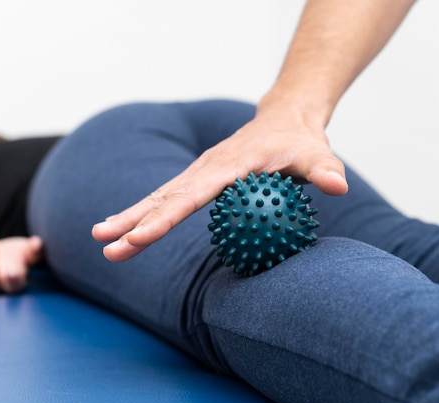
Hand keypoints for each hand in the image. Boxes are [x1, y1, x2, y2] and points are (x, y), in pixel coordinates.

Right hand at [92, 96, 347, 261]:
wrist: (284, 118)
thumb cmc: (300, 141)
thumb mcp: (317, 153)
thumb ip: (324, 169)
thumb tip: (337, 187)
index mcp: (228, 165)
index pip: (193, 195)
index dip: (166, 218)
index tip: (140, 237)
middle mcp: (206, 168)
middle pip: (165, 198)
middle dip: (134, 223)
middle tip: (106, 248)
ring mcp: (199, 172)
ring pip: (159, 197)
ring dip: (129, 218)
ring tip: (100, 240)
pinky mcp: (198, 178)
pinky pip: (168, 198)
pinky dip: (144, 213)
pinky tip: (126, 229)